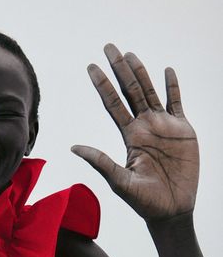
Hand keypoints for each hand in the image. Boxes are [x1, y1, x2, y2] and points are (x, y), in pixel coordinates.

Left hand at [71, 43, 198, 220]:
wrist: (171, 210)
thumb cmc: (144, 201)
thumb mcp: (119, 181)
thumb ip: (100, 161)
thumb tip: (74, 147)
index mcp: (128, 136)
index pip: (112, 104)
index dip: (102, 85)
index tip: (91, 66)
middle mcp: (143, 127)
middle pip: (129, 91)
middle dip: (119, 69)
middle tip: (108, 46)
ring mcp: (163, 126)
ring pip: (150, 92)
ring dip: (141, 73)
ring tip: (130, 54)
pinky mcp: (183, 130)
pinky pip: (177, 102)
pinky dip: (172, 87)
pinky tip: (167, 71)